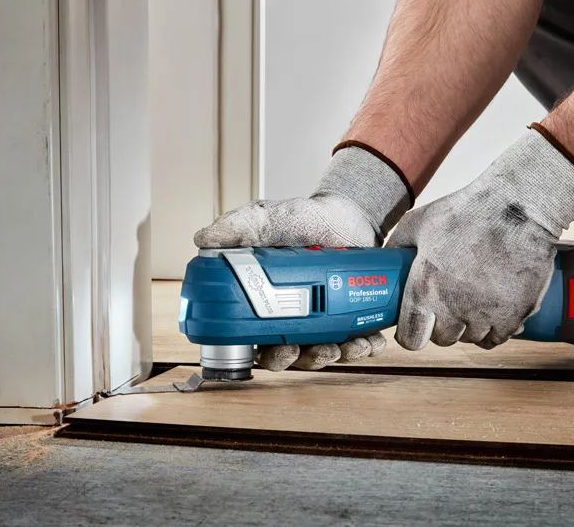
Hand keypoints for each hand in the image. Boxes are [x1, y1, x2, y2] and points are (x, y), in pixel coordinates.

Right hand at [195, 146, 410, 369]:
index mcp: (268, 302)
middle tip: (305, 349)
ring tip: (344, 347)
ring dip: (335, 357)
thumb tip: (203, 239)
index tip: (270, 351)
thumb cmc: (305, 219)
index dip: (263, 353)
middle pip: (292, 355)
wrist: (348, 214)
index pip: (258, 339)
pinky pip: (357, 342)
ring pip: (325, 353)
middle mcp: (294, 316)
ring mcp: (324, 318)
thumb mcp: (269, 219)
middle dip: (301, 360)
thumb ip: (238, 228)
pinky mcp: (352, 317)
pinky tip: (370, 342)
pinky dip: (364, 347)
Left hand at [387, 130, 573, 349]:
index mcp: (425, 287)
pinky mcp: (514, 314)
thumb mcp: (418, 222)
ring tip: (470, 303)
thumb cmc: (466, 212)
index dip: (410, 335)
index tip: (415, 326)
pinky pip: (496, 339)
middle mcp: (453, 306)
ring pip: (469, 339)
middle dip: (440, 326)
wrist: (517, 207)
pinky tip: (490, 311)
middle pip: (442, 339)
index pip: (411, 338)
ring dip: (467, 327)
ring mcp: (485, 313)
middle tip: (445, 306)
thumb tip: (384, 261)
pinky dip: (492, 330)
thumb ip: (397, 247)